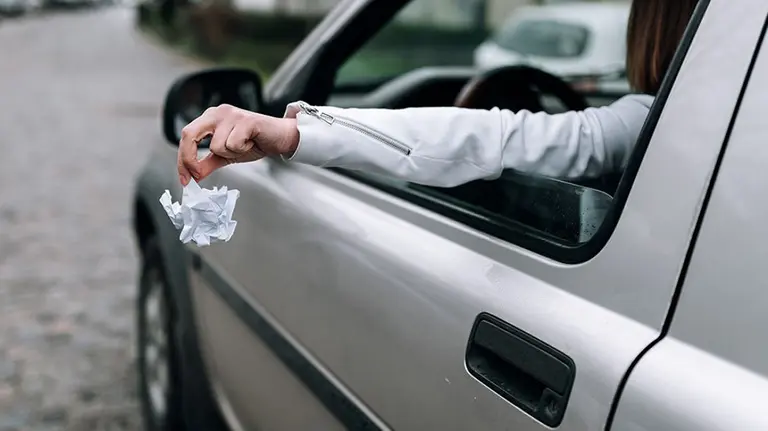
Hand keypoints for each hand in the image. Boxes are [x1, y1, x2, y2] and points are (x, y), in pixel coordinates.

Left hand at [177, 104, 299, 184]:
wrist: (281, 137)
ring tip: (243, 147)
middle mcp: (217, 113)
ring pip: (215, 146)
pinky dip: (242, 150)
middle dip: (190, 158)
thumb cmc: (255, 142)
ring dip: (230, 154)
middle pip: (189, 134)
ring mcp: (231, 115)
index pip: (186, 136)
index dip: (182, 159)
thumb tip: (192, 176)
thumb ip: (207, 164)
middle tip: (198, 174)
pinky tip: (250, 143)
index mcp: (210, 118)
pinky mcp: (245, 120)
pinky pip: (232, 144)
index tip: (185, 178)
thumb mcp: (226, 156)